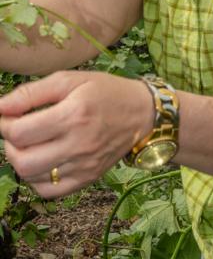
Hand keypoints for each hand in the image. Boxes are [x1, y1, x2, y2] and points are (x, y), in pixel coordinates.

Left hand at [0, 71, 153, 197]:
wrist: (141, 113)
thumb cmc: (105, 91)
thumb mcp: (71, 80)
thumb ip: (32, 92)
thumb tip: (0, 106)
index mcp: (74, 114)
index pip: (20, 132)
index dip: (5, 123)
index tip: (9, 114)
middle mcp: (78, 144)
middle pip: (21, 160)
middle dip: (9, 145)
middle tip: (16, 130)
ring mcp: (83, 165)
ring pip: (31, 177)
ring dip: (21, 159)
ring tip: (31, 142)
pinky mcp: (86, 179)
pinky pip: (48, 191)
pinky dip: (36, 178)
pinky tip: (42, 159)